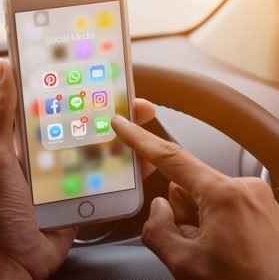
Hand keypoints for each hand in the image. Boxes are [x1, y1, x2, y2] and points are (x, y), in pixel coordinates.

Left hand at [0, 59, 155, 279]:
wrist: (13, 260)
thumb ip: (0, 114)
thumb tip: (1, 68)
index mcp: (25, 139)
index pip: (52, 103)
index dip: (73, 85)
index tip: (94, 69)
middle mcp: (47, 152)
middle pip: (82, 123)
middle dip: (108, 108)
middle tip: (131, 96)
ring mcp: (67, 174)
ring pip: (98, 147)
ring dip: (121, 134)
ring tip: (142, 120)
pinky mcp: (82, 195)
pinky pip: (105, 176)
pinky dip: (124, 167)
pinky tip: (140, 158)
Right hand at [111, 115, 278, 279]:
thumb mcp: (184, 263)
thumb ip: (158, 228)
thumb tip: (158, 209)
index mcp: (225, 196)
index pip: (172, 158)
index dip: (141, 140)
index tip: (124, 124)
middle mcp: (246, 190)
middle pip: (187, 185)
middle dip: (182, 212)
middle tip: (192, 244)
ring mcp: (257, 199)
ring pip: (204, 197)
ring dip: (198, 221)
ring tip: (213, 252)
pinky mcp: (262, 209)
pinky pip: (222, 205)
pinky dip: (214, 224)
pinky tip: (224, 249)